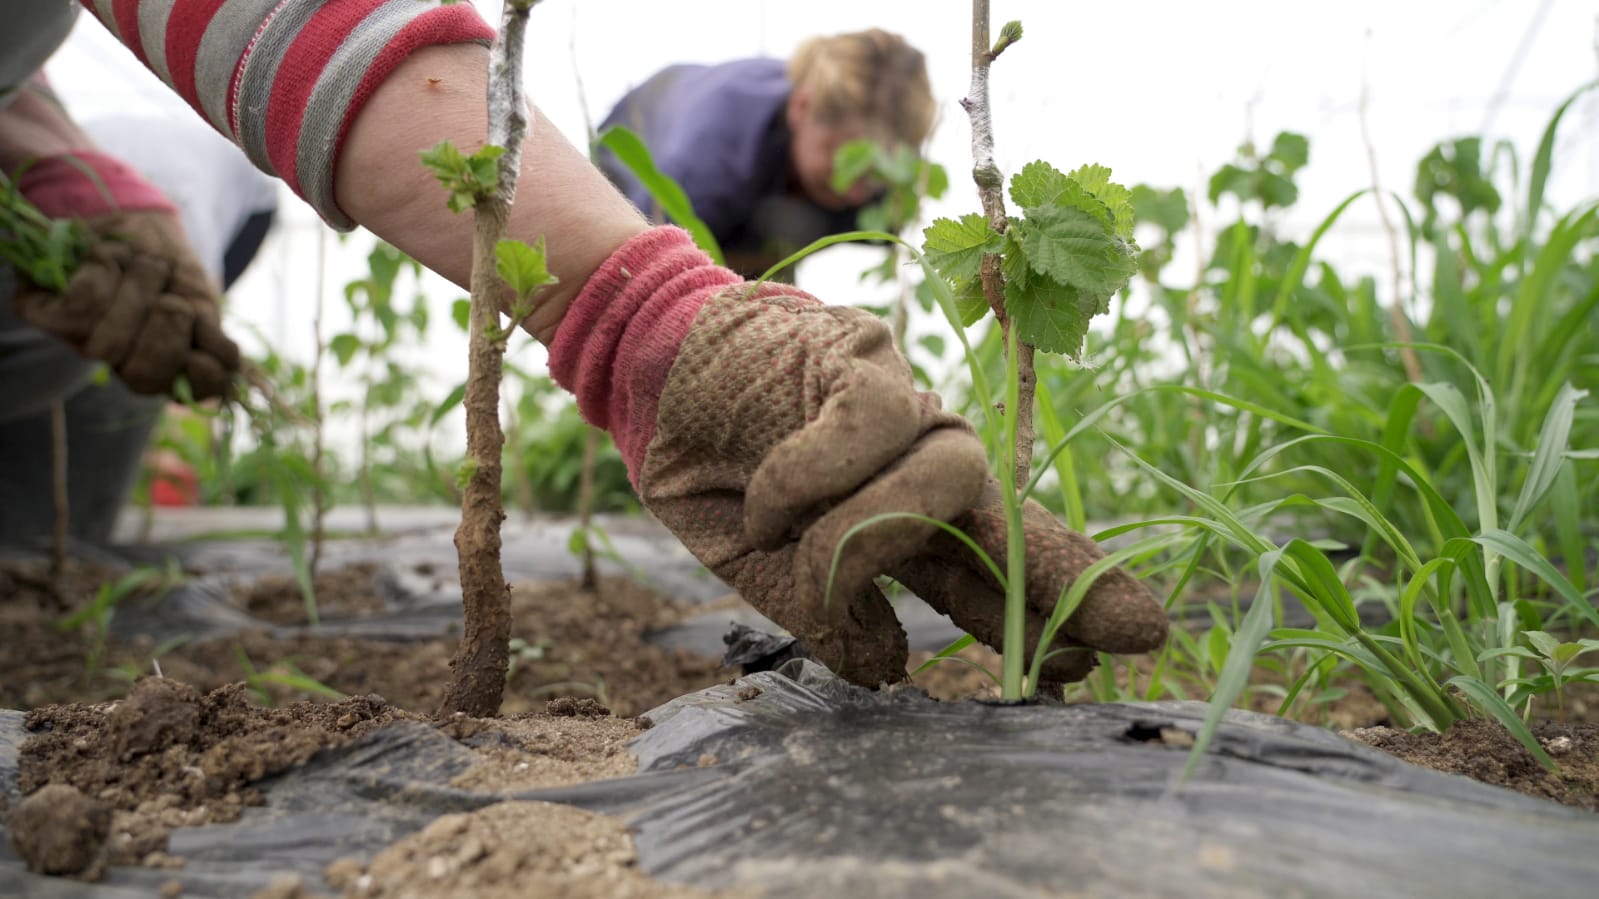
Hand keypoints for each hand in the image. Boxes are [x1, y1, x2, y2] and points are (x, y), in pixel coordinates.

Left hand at [12, 209, 239, 400]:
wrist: (127, 212)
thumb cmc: (167, 260)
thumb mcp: (199, 295)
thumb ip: (211, 334)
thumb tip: (229, 366)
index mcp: (166, 364)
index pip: (188, 390)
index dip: (200, 376)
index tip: (207, 349)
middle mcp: (121, 361)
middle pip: (142, 372)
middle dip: (167, 329)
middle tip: (173, 296)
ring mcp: (79, 341)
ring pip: (110, 342)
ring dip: (139, 289)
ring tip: (146, 264)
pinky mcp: (42, 313)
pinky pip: (81, 308)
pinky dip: (106, 272)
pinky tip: (110, 257)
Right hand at [551, 228, 1167, 686]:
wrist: (651, 375)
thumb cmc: (714, 472)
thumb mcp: (766, 564)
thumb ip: (830, 609)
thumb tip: (894, 670)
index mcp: (909, 519)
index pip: (996, 566)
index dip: (1051, 607)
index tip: (1096, 661)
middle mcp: (920, 460)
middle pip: (1013, 514)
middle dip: (1064, 577)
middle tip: (1119, 638)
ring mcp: (900, 404)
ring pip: (951, 470)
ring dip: (872, 532)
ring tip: (794, 551)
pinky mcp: (862, 351)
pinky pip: (878, 418)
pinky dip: (815, 471)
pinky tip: (768, 501)